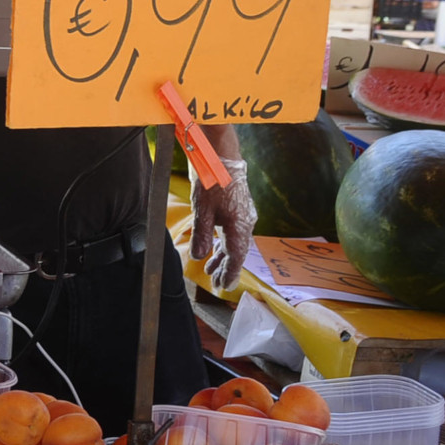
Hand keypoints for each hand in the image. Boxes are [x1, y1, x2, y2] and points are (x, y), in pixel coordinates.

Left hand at [191, 158, 255, 290]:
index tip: (226, 286)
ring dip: (222, 257)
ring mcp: (243, 216)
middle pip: (237, 252)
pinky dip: (223, 244)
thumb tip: (199, 257)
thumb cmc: (212, 183)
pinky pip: (232, 233)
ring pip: (233, 242)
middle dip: (226, 268)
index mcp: (239, 226)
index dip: (231, 273)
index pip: (237, 256)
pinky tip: (213, 250)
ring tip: (211, 271)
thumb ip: (202, 235)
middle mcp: (245, 223)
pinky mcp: (237, 210)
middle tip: (217, 284)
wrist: (221, 158)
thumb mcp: (202, 211)